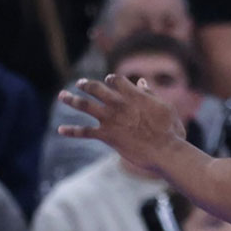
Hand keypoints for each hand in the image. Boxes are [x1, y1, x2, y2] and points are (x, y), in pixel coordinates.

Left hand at [58, 74, 187, 173]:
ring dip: (71, 100)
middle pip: (95, 88)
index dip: (111, 80)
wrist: (165, 150)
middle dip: (86, 85)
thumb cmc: (170, 130)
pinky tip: (60, 130)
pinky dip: (71, 131)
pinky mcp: (106, 135)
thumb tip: (141, 82)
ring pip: (85, 105)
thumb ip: (150, 94)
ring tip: (62, 95)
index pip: (115, 80)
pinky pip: (84, 132)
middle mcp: (118, 103)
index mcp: (132, 94)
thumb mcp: (164, 107)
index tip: (108, 81)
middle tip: (79, 83)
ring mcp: (110, 119)